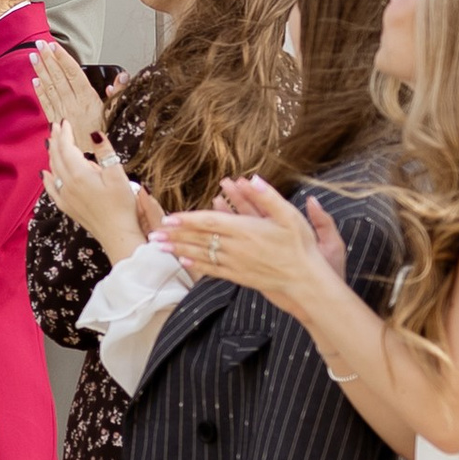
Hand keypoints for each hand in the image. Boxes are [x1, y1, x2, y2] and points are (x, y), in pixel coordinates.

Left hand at [33, 41, 112, 144]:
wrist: (93, 164)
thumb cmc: (107, 140)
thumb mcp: (118, 115)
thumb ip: (118, 94)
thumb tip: (121, 77)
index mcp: (88, 100)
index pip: (73, 74)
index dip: (63, 59)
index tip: (54, 46)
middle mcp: (72, 105)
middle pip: (58, 78)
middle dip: (48, 59)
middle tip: (39, 44)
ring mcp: (62, 114)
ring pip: (50, 88)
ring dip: (41, 71)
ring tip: (34, 56)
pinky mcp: (56, 124)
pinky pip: (46, 105)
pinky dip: (40, 92)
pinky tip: (35, 81)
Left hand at [44, 117, 143, 261]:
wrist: (117, 234)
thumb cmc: (121, 205)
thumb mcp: (117, 175)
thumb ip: (104, 153)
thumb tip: (94, 133)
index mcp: (79, 174)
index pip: (66, 148)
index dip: (64, 134)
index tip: (64, 121)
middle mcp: (67, 184)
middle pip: (56, 157)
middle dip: (55, 140)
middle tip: (55, 127)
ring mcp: (65, 197)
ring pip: (53, 170)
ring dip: (52, 154)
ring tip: (53, 143)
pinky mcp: (67, 207)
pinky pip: (51, 189)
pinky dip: (47, 177)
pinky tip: (45, 173)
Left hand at [161, 176, 345, 304]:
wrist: (305, 281)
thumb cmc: (300, 246)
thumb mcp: (289, 216)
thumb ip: (269, 197)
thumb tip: (252, 178)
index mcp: (245, 229)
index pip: (209, 222)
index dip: (187, 219)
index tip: (169, 217)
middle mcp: (236, 247)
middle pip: (199, 239)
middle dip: (174, 235)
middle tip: (153, 233)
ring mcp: (235, 263)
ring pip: (201, 255)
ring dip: (178, 250)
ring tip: (159, 247)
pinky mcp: (239, 276)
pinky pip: (212, 270)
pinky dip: (196, 265)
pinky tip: (184, 262)